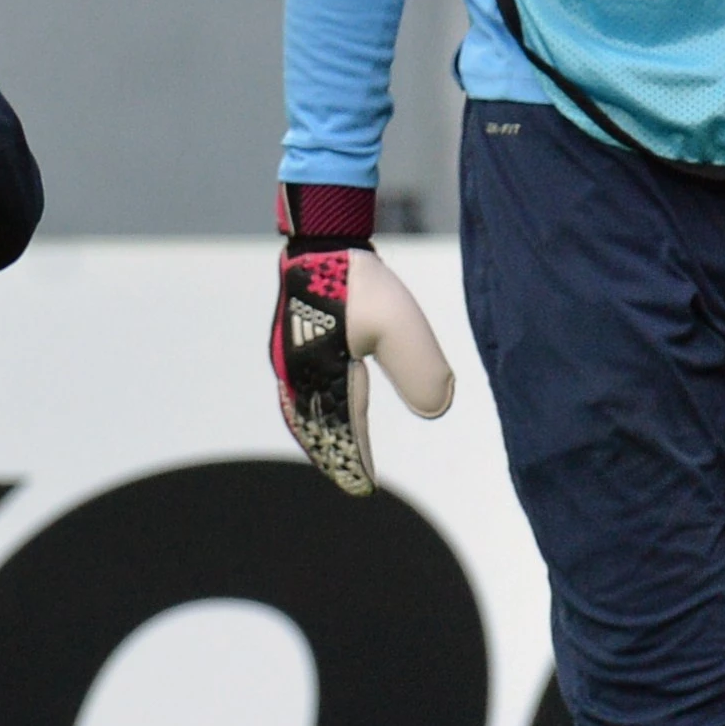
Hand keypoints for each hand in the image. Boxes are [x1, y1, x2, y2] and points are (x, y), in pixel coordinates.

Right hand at [271, 187, 453, 493]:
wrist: (323, 240)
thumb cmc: (360, 282)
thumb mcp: (401, 325)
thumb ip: (421, 368)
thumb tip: (436, 410)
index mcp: (322, 373)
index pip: (340, 428)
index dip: (354, 459)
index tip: (367, 485)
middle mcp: (298, 371)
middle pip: (312, 426)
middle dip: (331, 454)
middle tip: (348, 479)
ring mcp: (288, 357)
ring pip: (299, 411)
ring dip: (316, 436)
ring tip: (330, 454)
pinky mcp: (290, 343)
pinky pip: (295, 393)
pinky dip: (306, 414)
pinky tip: (318, 412)